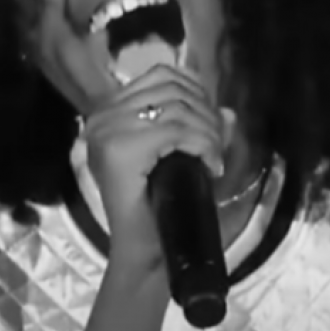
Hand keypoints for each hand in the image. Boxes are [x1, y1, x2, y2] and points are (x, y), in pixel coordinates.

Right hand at [78, 63, 234, 273]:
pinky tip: (212, 166)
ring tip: (215, 157)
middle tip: (218, 146)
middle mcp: (100, 118)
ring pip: (177, 107)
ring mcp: (106, 132)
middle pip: (171, 87)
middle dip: (206, 113)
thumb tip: (228, 112)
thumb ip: (200, 130)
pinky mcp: (120, 150)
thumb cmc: (161, 209)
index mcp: (108, 114)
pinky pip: (177, 130)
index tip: (212, 126)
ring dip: (208, 131)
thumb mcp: (182, 158)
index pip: (161, 75)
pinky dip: (204, 144)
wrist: (146, 255)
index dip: (197, 93)